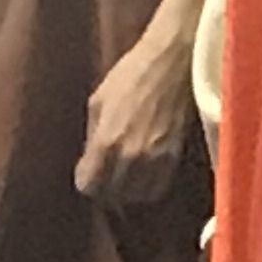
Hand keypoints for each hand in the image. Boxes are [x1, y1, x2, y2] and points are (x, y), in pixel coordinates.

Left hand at [78, 21, 197, 210]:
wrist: (171, 65)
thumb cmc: (131, 76)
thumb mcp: (98, 101)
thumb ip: (92, 135)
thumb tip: (90, 159)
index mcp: (106, 141)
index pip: (89, 185)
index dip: (86, 180)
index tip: (88, 172)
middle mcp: (131, 156)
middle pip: (112, 195)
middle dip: (106, 187)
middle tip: (106, 175)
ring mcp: (155, 159)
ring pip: (137, 196)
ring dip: (128, 190)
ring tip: (126, 176)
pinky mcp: (175, 157)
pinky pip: (158, 188)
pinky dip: (148, 186)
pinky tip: (145, 172)